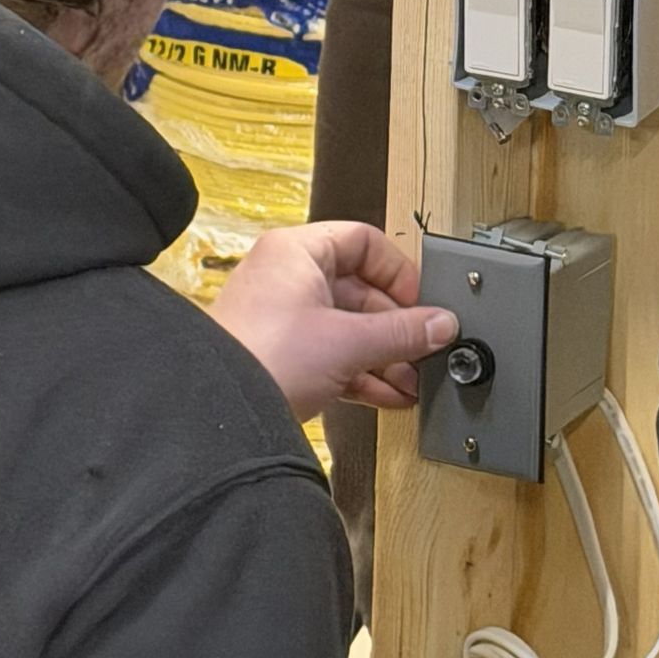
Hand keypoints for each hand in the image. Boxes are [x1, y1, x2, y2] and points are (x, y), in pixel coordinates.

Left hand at [212, 221, 458, 418]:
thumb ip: (403, 332)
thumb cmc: (260, 360)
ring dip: (385, 355)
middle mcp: (286, 278)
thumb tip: (440, 324)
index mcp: (296, 252)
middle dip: (397, 327)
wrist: (218, 415)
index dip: (398, 272)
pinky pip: (334, 356)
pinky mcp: (281, 357)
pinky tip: (390, 394)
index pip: (364, 242)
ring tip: (413, 378)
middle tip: (424, 346)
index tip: (421, 301)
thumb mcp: (348, 342)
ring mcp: (282, 319)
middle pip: (361, 291)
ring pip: (348, 328)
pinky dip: (362, 373)